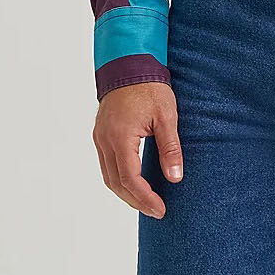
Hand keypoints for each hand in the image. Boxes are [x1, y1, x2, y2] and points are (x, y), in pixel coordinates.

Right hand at [93, 81, 181, 218]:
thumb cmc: (148, 87)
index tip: (160, 210)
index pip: (130, 179)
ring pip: (108, 176)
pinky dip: (119, 179)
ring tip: (146, 203)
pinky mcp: (101, 134)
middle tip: (156, 211)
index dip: (145, 199)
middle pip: (115, 183)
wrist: (128, 63)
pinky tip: (134, 184)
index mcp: (120, 138)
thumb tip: (174, 178)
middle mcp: (105, 140)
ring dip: (125, 193)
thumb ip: (170, 149)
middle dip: (135, 201)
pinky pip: (106, 164)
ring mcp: (100, 137)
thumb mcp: (166, 117)